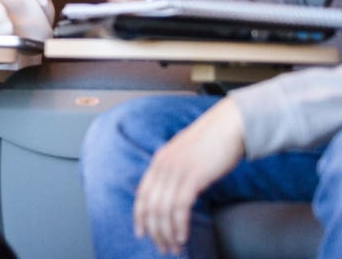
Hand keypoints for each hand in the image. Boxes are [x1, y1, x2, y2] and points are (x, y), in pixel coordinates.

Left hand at [134, 99, 245, 254]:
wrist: (230, 125)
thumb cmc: (213, 141)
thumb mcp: (187, 154)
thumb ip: (177, 169)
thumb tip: (175, 189)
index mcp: (159, 161)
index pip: (142, 194)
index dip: (140, 215)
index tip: (141, 233)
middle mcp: (163, 166)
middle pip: (151, 206)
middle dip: (155, 231)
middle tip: (163, 248)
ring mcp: (176, 170)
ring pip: (163, 210)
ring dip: (167, 232)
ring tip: (174, 248)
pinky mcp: (193, 176)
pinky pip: (180, 207)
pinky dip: (179, 225)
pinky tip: (183, 237)